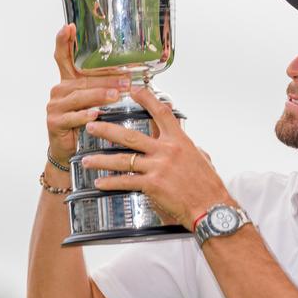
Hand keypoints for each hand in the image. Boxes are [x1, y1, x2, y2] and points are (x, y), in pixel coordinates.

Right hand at [46, 24, 130, 163]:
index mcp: (68, 82)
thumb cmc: (84, 125)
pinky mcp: (55, 122)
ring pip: (79, 96)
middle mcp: (59, 91)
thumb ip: (106, 90)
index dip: (64, 41)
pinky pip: (72, 117)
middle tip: (125, 81)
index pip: (63, 57)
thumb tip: (134, 81)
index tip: (69, 27)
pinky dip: (85, 115)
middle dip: (105, 79)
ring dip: (99, 96)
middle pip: (82, 80)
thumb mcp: (95, 104)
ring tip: (115, 96)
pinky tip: (95, 114)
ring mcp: (55, 106)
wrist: (68, 151)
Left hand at [80, 87, 233, 228]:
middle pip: (130, 135)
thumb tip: (187, 143)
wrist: (211, 207)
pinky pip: (126, 181)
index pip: (161, 113)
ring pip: (123, 159)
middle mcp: (167, 151)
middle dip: (107, 130)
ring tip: (87, 160)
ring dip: (101, 159)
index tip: (134, 90)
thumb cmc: (209, 187)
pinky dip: (111, 182)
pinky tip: (100, 182)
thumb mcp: (202, 159)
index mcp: (180, 141)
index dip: (146, 99)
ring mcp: (158, 167)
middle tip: (92, 125)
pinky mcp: (153, 185)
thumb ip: (190, 149)